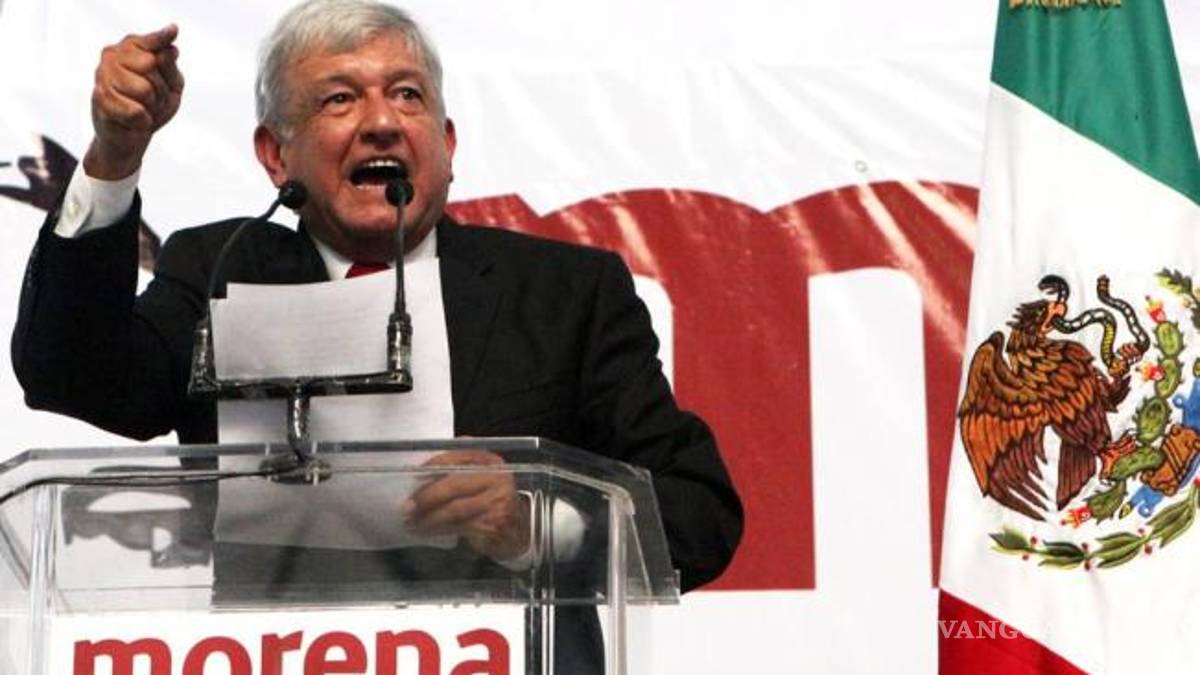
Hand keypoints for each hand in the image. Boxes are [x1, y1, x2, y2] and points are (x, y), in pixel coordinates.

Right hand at [84, 25, 184, 179]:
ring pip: (144, 89)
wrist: (132, 137)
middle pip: (151, 64)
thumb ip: (169, 65)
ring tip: (143, 109)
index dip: (162, 38)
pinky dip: (143, 121)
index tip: (174, 30)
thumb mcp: (171, 84)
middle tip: (153, 99)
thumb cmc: (153, 106)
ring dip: (152, 106)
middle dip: (161, 88)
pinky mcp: (99, 100)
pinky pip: (136, 111)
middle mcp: (111, 56)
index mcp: (130, 48)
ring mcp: (102, 76)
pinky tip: (134, 121)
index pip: (151, 40)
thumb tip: (171, 49)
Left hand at [405, 451, 530, 561]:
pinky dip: (439, 529)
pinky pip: (459, 526)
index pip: (459, 456)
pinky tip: (426, 531)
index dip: (434, 464)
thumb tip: (424, 470)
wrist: (520, 531)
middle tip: (408, 506)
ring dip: (429, 517)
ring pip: (455, 509)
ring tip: (412, 521)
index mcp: (492, 462)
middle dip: (427, 495)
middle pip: (455, 484)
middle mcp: (498, 478)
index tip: (415, 475)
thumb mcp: (483, 479)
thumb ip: (461, 469)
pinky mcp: (493, 524)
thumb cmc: (493, 502)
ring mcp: (498, 502)